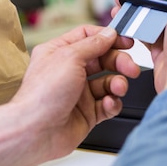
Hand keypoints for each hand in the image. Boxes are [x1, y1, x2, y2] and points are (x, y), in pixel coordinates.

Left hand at [0, 25, 139, 165]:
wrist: (35, 132)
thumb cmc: (42, 95)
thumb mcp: (69, 57)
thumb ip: (93, 44)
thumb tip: (108, 34)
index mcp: (59, 52)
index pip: (89, 37)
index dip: (109, 38)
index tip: (126, 41)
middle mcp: (69, 71)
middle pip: (103, 59)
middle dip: (119, 62)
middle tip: (130, 67)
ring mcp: (79, 93)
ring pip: (108, 82)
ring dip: (118, 84)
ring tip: (118, 88)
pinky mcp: (87, 113)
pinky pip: (108, 104)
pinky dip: (113, 103)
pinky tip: (109, 103)